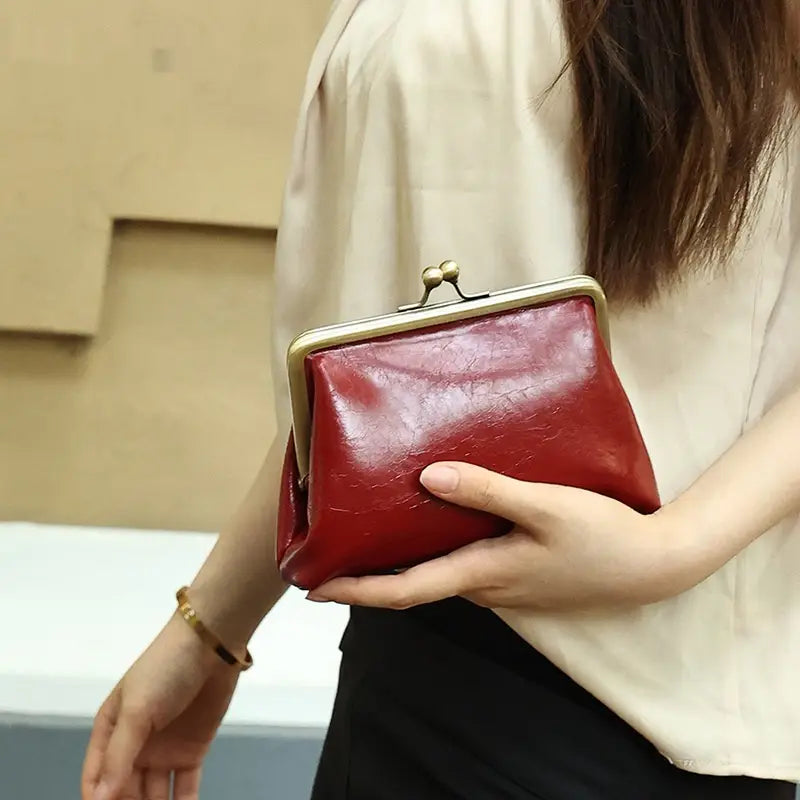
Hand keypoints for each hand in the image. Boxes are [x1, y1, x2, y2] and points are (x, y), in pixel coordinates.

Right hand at [81, 615, 240, 799]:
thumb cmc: (166, 669)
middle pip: (125, 791)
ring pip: (154, 795)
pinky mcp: (192, 751)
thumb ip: (119, 756)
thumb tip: (99, 799)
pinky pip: (184, 788)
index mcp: (111, 730)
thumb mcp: (137, 709)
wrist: (213, 645)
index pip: (97, 778)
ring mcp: (164, 750)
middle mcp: (135, 745)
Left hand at [308, 462, 720, 611]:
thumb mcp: (545, 508)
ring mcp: (500, 583)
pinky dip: (431, 553)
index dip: (355, 591)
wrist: (650, 566)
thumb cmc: (600, 538)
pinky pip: (459, 566)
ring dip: (397, 564)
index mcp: (481, 573)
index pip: (402, 591)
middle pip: (411, 585)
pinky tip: (431, 525)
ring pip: (435, 575)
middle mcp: (483, 585)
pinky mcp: (516, 572)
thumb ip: (487, 491)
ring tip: (369, 535)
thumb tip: (428, 478)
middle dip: (367, 576)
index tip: (313, 587)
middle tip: (331, 554)